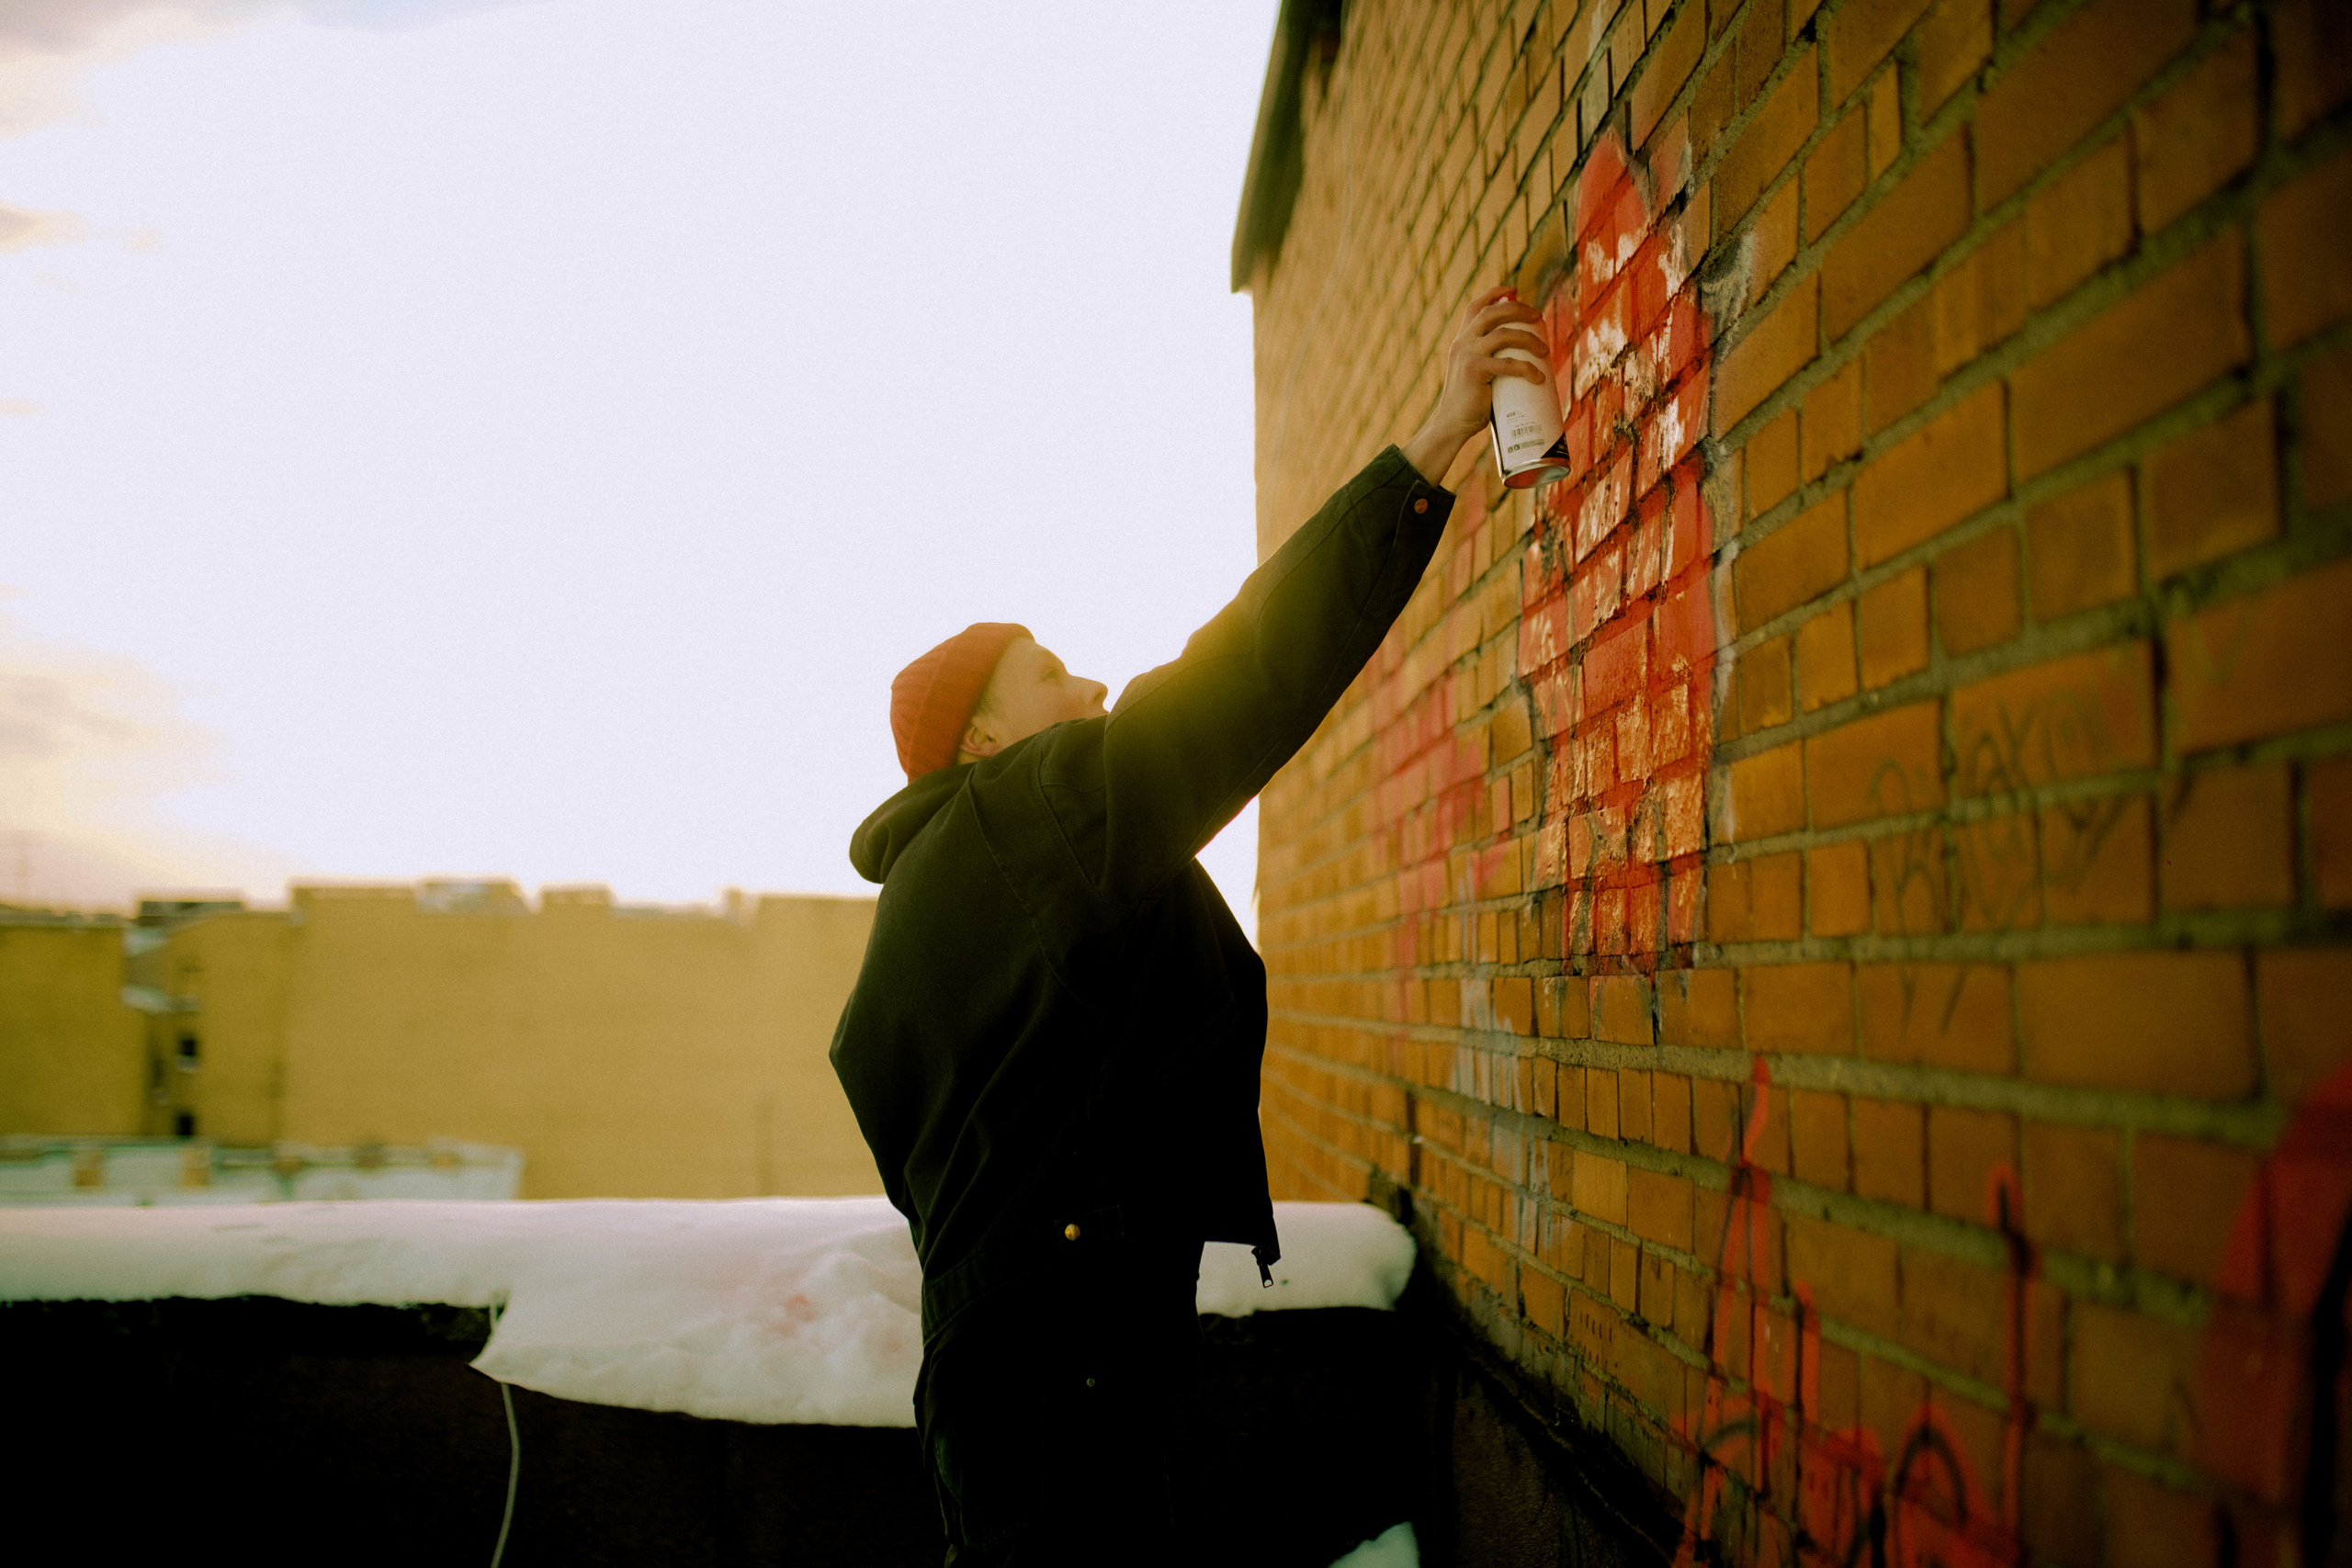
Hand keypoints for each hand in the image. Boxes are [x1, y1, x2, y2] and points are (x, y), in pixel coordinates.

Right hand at [1399, 284, 1552, 485]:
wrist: (1452, 424)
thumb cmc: (1471, 403)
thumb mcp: (1477, 374)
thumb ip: (1491, 362)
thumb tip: (1524, 360)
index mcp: (1462, 339)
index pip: (1476, 306)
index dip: (1495, 293)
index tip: (1514, 289)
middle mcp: (1462, 342)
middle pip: (1494, 313)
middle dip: (1519, 309)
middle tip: (1538, 317)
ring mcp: (1467, 354)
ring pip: (1504, 334)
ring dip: (1529, 339)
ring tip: (1545, 352)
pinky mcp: (1474, 370)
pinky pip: (1507, 364)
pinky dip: (1527, 369)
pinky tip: (1539, 378)